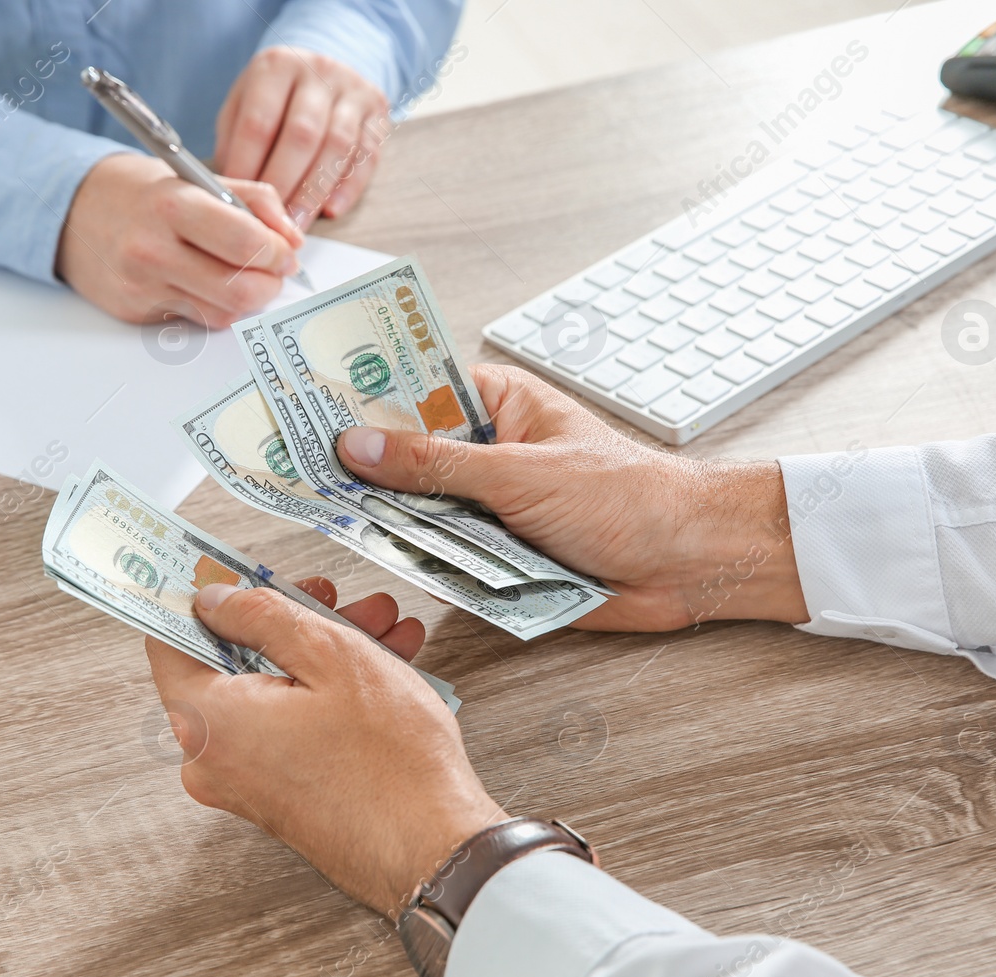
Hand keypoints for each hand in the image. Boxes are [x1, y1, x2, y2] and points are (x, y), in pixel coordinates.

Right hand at [56, 153, 303, 325]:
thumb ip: (254, 200)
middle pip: (241, 291)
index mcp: (172, 205)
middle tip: (273, 270)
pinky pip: (198, 320)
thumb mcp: (196, 176)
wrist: (71, 210)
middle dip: (270, 283)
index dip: (278, 252)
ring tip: (239, 273)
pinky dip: (215, 306)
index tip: (285, 250)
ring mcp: (142, 287)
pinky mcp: (136, 312)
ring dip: (245, 299)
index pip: (246, 243)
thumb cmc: (140, 192)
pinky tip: (206, 283)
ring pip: (224, 313)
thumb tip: (292, 239)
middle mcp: (153, 250)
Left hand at [145, 577, 503, 918]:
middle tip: (333, 598)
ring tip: (381, 632)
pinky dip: (327, 695)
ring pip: (271, 691)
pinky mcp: (279, 797)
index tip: (230, 574)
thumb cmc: (388, 764)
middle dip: (289, 621)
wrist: (433, 848)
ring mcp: (245, 783)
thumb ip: (261, 615)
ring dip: (323, 654)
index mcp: (206, 720)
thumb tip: (218, 600)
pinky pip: (289, 726)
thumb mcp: (328, 655)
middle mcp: (212, 758)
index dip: (202, 598)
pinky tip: (382, 669)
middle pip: (232, 662)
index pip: (168, 639)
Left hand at [214, 47, 388, 225]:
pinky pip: (368, 153)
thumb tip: (234, 189)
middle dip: (284, 182)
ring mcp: (352, 91)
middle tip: (271, 221)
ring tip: (296, 224)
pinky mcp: (377, 113)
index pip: (260, 121)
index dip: (248, 165)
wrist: (320, 71)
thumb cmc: (274, 98)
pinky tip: (331, 209)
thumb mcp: (244, 102)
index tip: (241, 200)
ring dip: (315, 191)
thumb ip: (234, 139)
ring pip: (337, 145)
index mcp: (276, 66)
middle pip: (302, 133)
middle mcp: (317, 71)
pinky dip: (349, 186)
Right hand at [335, 365, 811, 630]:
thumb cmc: (629, 498)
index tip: (307, 405)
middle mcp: (489, 452)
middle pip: (407, 457)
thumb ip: (435, 466)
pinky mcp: (499, 558)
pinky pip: (447, 560)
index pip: (413, 390)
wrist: (689, 563)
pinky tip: (403, 567)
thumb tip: (361, 448)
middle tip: (306, 475)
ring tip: (345, 522)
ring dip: (399, 525)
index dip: (362, 398)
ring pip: (421, 513)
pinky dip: (430, 567)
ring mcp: (491, 506)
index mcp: (498, 404)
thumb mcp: (520, 473)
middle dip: (368, 472)